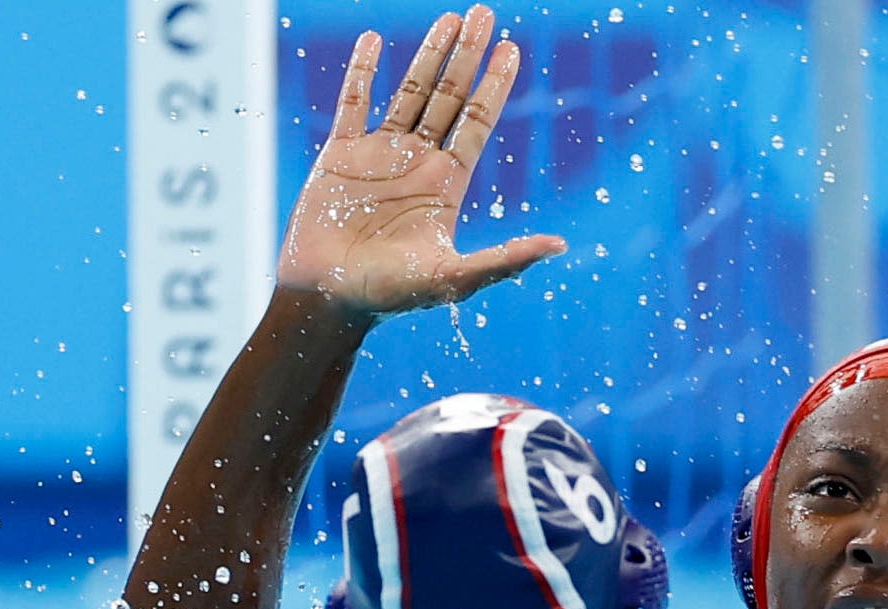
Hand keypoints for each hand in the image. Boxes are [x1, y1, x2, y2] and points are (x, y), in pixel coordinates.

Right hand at [277, 5, 564, 315]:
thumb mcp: (454, 278)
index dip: (495, 86)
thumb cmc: (390, 295)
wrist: (326, 299)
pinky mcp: (338, 155)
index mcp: (446, 184)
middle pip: (449, 97)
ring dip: (428, 55)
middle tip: (485, 12)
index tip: (512, 49)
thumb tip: (560, 246)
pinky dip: (362, 72)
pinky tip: (376, 41)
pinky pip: (353, 103)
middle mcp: (418, 163)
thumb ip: (505, 259)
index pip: (478, 122)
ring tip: (450, 18)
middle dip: (468, 56)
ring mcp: (378, 154)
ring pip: (408, 92)